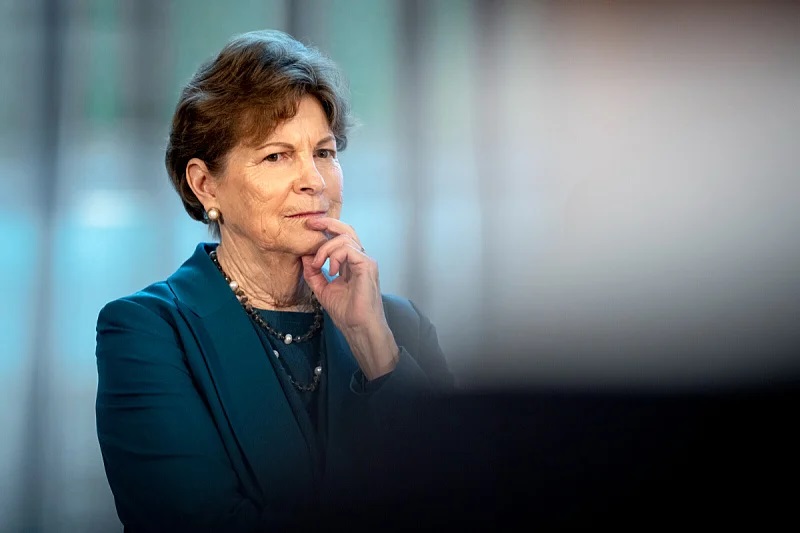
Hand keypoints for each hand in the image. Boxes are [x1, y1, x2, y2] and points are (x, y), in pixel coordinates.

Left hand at [301, 217, 398, 379]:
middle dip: (327, 223)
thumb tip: (304, 256)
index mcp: (351, 264)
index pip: (340, 238)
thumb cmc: (347, 313)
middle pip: (347, 230)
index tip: (308, 228)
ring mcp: (365, 261)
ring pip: (345, 238)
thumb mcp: (323, 290)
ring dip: (325, 249)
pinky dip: (335, 256)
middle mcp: (360, 259)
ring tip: (319, 265)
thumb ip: (314, 273)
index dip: (326, 229)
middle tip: (310, 224)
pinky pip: (349, 249)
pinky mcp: (367, 266)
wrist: (358, 327)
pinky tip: (331, 270)